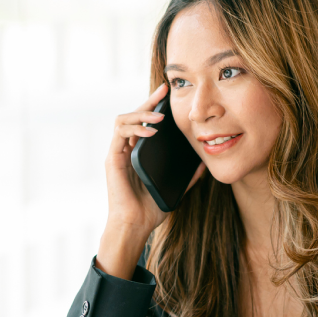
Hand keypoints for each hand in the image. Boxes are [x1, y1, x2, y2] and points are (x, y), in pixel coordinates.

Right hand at [97, 84, 205, 278]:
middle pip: (133, 115)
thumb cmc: (151, 210)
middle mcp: (126, 149)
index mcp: (139, 153)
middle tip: (164, 91)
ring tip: (160, 116)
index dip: (155, 106)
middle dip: (148, 101)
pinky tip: (151, 130)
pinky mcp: (113, 159)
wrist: (135, 225)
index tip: (169, 94)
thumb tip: (204, 164)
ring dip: (141, 113)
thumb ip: (188, 176)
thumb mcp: (176, 188)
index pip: (145, 122)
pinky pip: (120, 133)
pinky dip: (135, 128)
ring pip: (123, 119)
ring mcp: (118, 153)